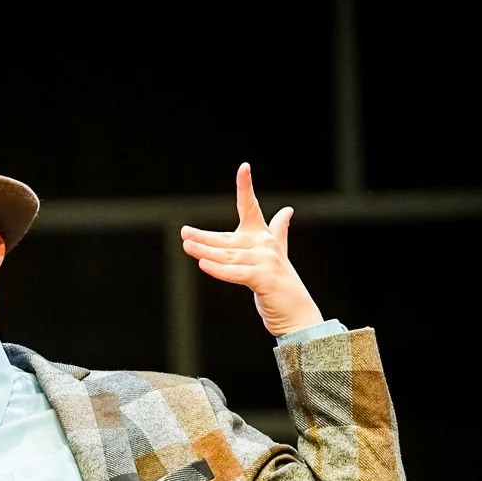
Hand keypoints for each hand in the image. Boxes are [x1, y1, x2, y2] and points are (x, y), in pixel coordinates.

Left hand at [180, 162, 323, 337]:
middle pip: (227, 238)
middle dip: (204, 236)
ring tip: (187, 246)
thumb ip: (278, 232)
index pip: (251, 207)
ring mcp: (265, 261)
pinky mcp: (263, 278)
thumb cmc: (281, 285)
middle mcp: (264, 245)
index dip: (246, 187)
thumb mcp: (277, 255)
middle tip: (184, 233)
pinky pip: (235, 273)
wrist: (296, 313)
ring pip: (227, 256)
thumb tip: (288, 210)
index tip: (244, 167)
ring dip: (205, 252)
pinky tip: (203, 264)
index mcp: (264, 237)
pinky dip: (219, 269)